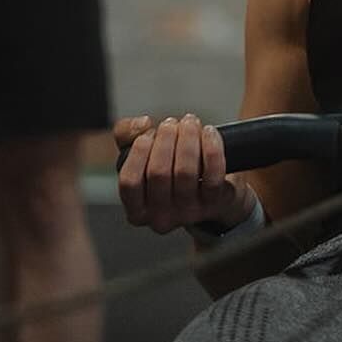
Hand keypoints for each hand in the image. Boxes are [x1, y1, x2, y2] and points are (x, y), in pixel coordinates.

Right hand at [114, 112, 256, 234]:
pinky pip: (213, 173)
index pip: (130, 182)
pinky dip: (211, 147)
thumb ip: (126, 133)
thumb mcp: (140, 153)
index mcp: (137, 211)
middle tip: (172, 122)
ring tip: (189, 122)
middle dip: (165, 139)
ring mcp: (189, 213)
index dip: (138, 152)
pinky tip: (209, 132)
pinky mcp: (215, 204)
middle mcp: (161, 218)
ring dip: (188, 138)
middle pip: (159, 173)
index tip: (148, 133)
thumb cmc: (168, 167)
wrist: (210, 185)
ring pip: (186, 171)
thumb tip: (142, 124)